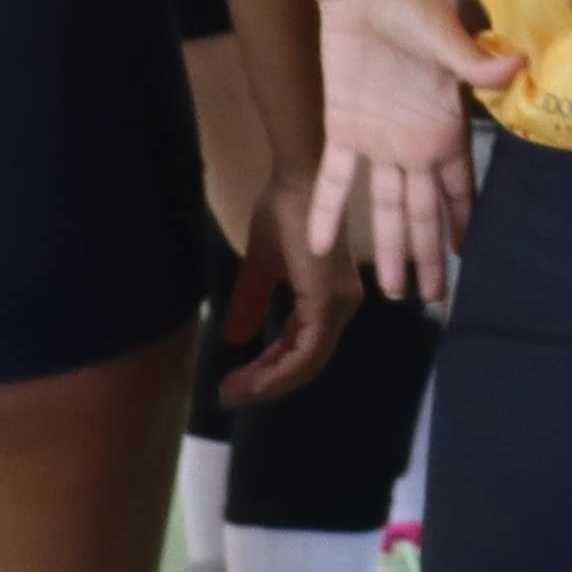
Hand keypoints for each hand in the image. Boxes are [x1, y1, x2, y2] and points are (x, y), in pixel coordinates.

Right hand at [211, 185, 362, 404]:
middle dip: (266, 383)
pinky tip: (249, 377)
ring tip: (231, 391)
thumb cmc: (284, 208)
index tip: (234, 383)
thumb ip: (252, 300)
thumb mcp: (261, 265)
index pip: (304, 349)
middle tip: (228, 394)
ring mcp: (338, 305)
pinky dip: (278, 370)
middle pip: (306, 363)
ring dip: (268, 382)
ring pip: (306, 363)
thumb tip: (234, 338)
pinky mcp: (327, 302)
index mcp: (329, 298)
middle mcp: (342, 306)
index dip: (271, 371)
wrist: (298, 177)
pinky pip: (306, 351)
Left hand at [303, 0, 516, 305]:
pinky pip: (336, 179)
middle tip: (431, 300)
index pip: (459, 188)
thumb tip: (516, 64)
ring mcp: (378, 139)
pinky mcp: (342, 126)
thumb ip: (474, 60)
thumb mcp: (445, 34)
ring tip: (392, 292)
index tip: (470, 260)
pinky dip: (329, 211)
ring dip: (389, 248)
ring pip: (386, 208)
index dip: (464, 223)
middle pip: (424, 212)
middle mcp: (414, 142)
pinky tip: (319, 246)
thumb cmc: (412, 1)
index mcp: (444, 127)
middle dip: (429, 256)